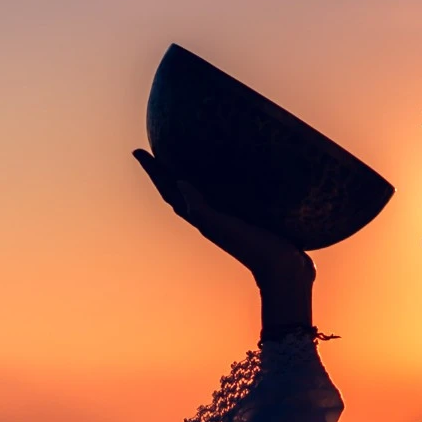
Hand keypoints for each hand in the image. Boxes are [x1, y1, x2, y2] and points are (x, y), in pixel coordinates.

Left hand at [133, 148, 314, 288]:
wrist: (283, 270)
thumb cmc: (253, 247)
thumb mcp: (223, 227)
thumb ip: (201, 208)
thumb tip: (179, 184)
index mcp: (201, 218)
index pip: (170, 190)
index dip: (153, 172)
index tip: (137, 152)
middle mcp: (210, 217)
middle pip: (178, 190)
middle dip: (163, 171)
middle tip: (148, 150)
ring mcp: (227, 218)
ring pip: (199, 192)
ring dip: (185, 177)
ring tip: (179, 160)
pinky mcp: (246, 217)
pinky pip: (222, 195)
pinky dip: (214, 183)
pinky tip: (225, 175)